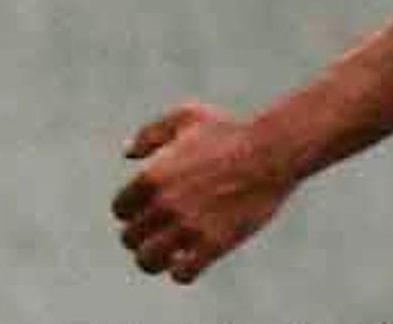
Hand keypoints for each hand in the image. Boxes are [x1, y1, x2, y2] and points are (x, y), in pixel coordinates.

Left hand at [112, 102, 296, 284]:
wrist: (271, 152)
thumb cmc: (230, 132)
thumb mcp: (186, 118)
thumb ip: (151, 133)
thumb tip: (127, 154)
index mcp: (152, 176)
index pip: (121, 210)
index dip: (131, 212)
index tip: (147, 212)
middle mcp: (164, 204)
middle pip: (130, 239)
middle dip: (142, 238)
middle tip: (158, 234)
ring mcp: (188, 227)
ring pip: (148, 261)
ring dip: (156, 260)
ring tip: (169, 254)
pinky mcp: (212, 245)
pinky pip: (182, 274)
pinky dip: (182, 272)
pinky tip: (192, 261)